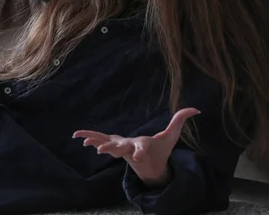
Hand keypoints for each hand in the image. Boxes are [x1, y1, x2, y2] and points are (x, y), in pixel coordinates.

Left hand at [73, 108, 199, 188]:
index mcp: (143, 147)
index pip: (142, 148)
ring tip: (86, 144)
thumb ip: (181, 120)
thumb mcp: (172, 136)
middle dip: (111, 150)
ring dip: (96, 144)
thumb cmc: (160, 149)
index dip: (141, 151)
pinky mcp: (113, 145)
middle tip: (102, 152)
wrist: (150, 166)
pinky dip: (90, 137)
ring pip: (107, 146)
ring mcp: (120, 148)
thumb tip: (196, 109)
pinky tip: (78, 137)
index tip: (139, 155)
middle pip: (120, 150)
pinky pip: (100, 140)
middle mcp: (130, 149)